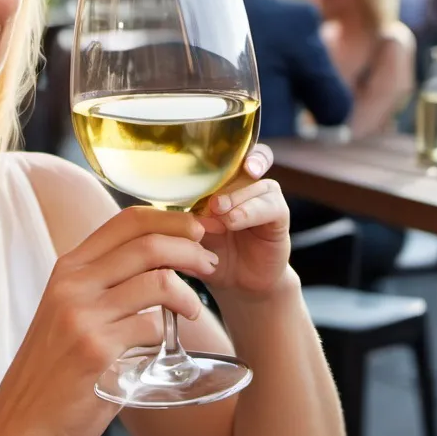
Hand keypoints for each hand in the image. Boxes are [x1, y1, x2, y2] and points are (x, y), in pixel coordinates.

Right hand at [0, 208, 218, 435]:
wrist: (21, 424)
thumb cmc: (52, 372)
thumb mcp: (66, 313)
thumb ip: (102, 287)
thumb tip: (158, 267)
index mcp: (67, 268)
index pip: (127, 220)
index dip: (170, 219)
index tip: (196, 232)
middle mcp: (72, 284)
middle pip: (148, 244)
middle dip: (191, 250)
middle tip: (209, 265)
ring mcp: (83, 316)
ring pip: (158, 281)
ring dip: (188, 295)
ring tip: (194, 310)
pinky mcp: (96, 350)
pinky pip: (152, 328)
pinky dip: (166, 335)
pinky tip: (162, 346)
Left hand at [194, 144, 290, 296]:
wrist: (238, 285)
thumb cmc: (210, 256)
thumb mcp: (191, 238)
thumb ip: (180, 222)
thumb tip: (158, 214)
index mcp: (222, 185)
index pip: (227, 156)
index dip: (224, 151)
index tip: (209, 157)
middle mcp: (245, 187)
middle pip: (244, 164)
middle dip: (227, 178)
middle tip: (211, 202)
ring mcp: (263, 200)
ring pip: (258, 185)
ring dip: (237, 198)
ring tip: (221, 215)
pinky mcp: (278, 217)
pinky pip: (272, 206)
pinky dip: (252, 211)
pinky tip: (235, 221)